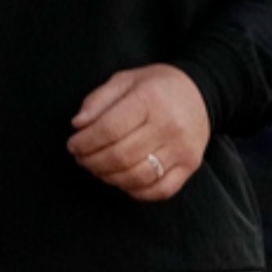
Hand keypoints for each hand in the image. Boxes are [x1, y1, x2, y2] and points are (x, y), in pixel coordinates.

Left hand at [67, 64, 209, 202]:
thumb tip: (77, 125)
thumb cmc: (155, 86)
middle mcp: (168, 126)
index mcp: (149, 100)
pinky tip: (122, 180)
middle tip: (81, 159)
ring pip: (138, 177)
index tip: (72, 145)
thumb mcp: (124, 80)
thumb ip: (98, 100)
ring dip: (110, 178)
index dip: (85, 142)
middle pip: (121, 156)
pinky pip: (160, 190)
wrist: (199, 91)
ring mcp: (181, 148)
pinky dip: (135, 191)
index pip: (109, 129)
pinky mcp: (190, 165)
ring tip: (98, 169)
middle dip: (93, 161)